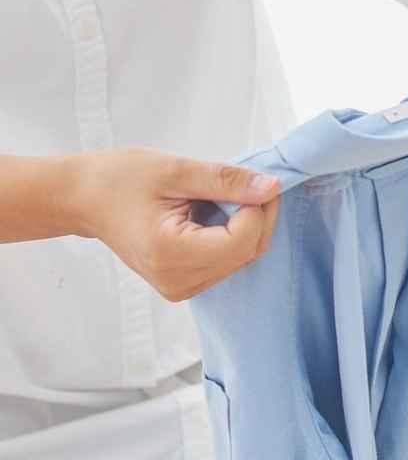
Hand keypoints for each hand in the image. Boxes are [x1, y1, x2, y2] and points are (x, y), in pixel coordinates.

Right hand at [68, 148, 279, 301]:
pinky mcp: (183, 286)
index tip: (254, 181)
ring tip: (220, 197)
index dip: (259, 209)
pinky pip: (226, 263)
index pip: (243, 241)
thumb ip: (226, 181)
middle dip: (257, 217)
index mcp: (172, 255)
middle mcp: (178, 282)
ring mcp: (180, 289)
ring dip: (245, 226)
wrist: (83, 200)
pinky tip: (213, 214)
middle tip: (246, 183)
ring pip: (241, 259)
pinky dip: (230, 237)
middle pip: (247, 253)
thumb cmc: (119, 179)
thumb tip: (271, 188)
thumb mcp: (175, 170)